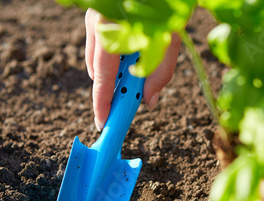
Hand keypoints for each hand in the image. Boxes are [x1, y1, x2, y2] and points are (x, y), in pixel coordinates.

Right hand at [85, 9, 180, 130]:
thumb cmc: (167, 2)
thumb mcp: (170, 38)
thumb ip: (160, 73)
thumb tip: (149, 102)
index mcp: (111, 30)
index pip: (102, 78)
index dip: (102, 104)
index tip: (103, 124)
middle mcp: (96, 23)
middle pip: (98, 70)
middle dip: (113, 89)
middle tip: (131, 101)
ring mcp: (94, 16)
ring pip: (98, 57)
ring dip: (116, 72)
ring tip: (138, 73)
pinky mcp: (98, 13)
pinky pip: (101, 44)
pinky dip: (116, 57)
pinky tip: (134, 53)